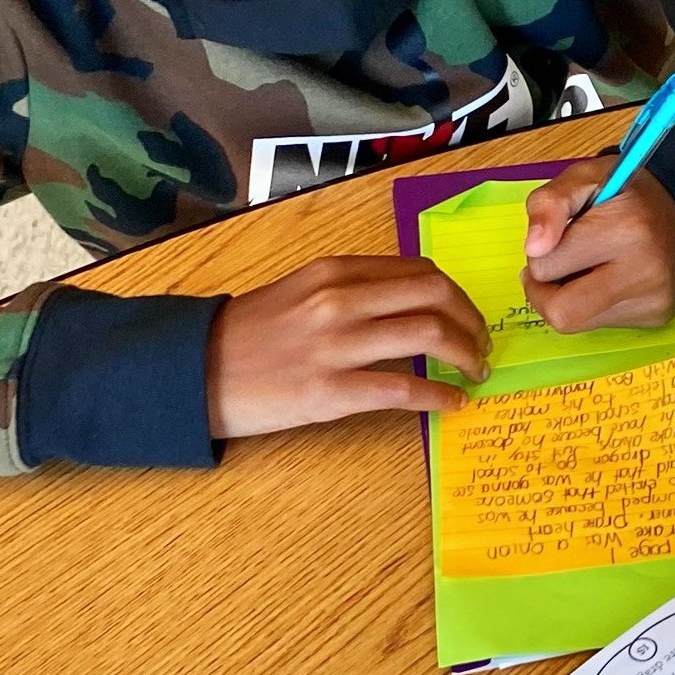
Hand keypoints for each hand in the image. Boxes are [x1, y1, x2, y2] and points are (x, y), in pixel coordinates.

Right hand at [207, 256, 490, 438]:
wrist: (192, 372)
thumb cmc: (246, 334)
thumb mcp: (298, 290)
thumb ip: (350, 288)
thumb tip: (408, 300)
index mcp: (334, 271)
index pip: (419, 272)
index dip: (456, 295)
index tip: (468, 316)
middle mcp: (339, 300)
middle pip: (436, 296)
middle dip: (473, 321)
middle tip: (482, 345)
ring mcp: (336, 346)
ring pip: (429, 336)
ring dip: (468, 356)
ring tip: (476, 373)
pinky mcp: (330, 391)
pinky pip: (405, 389)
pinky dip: (441, 396)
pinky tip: (453, 403)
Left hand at [521, 161, 674, 332]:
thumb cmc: (631, 193)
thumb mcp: (585, 177)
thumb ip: (549, 203)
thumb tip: (533, 248)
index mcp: (624, 228)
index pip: (546, 266)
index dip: (541, 251)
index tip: (560, 236)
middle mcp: (644, 272)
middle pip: (561, 312)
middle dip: (544, 291)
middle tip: (555, 267)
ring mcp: (653, 300)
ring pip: (577, 323)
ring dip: (568, 299)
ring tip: (587, 269)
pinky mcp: (656, 318)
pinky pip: (601, 325)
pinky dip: (593, 305)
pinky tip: (609, 280)